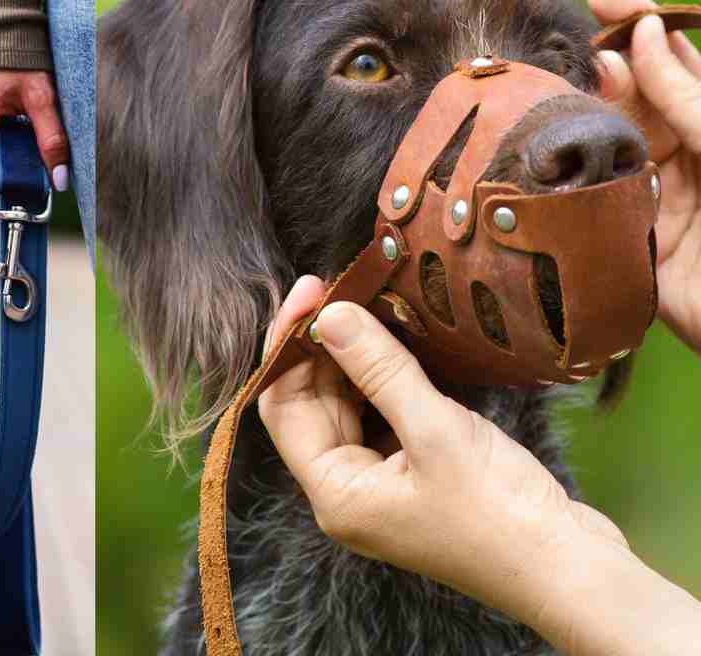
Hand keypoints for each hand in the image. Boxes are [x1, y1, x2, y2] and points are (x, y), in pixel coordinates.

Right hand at [0, 69, 69, 189]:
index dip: (14, 181)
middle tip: (33, 139)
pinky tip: (5, 114)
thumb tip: (59, 179)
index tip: (36, 181)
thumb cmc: (20, 59)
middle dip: (12, 157)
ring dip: (3, 142)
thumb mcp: (41, 98)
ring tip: (19, 119)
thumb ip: (51, 139)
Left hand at [256, 278, 628, 624]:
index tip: (310, 291)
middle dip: (320, 346)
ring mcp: (380, 484)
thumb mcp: (435, 430)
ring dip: (352, 358)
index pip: (282, 407)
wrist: (571, 569)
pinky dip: (382, 378)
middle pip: (310, 404)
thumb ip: (378, 369)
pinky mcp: (414, 474)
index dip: (288, 346)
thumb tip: (330, 315)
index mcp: (334, 493)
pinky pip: (380, 415)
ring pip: (346, 406)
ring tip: (366, 301)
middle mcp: (346, 491)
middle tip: (340, 285)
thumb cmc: (501, 512)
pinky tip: (396, 340)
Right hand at [588, 0, 700, 350]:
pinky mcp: (631, 249)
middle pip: (635, 100)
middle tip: (580, 46)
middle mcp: (688, 159)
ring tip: (563, 88)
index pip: (678, 64)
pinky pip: (590, 205)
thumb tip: (642, 38)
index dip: (642, 27)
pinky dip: (567, 179)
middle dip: (605, 67)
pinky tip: (545, 152)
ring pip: (605, 146)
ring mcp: (656, 202)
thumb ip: (692, 96)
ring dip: (583, 118)